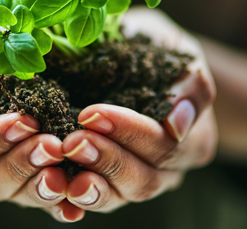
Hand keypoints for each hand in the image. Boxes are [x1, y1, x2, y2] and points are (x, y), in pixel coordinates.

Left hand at [61, 7, 217, 212]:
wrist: (132, 53)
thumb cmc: (156, 47)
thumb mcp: (178, 50)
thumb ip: (190, 82)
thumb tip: (177, 124)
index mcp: (193, 140)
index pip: (165, 147)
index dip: (130, 133)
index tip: (92, 112)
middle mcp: (168, 170)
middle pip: (142, 179)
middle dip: (105, 159)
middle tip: (73, 140)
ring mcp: (136, 181)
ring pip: (117, 197)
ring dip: (87, 182)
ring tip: (59, 160)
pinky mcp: (106, 184)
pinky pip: (90, 200)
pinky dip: (70, 196)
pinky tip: (53, 183)